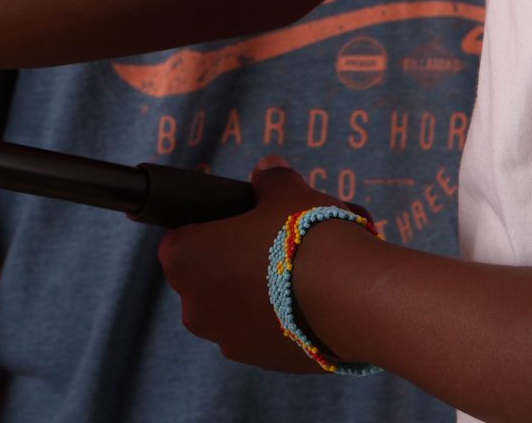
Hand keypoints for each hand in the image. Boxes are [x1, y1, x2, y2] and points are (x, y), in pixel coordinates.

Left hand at [158, 163, 374, 374]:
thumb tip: (268, 170)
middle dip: (235, 263)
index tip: (239, 225)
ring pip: (235, 307)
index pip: (182, 239)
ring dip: (258, 293)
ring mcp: (225, 339)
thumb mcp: (286, 191)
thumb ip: (271, 180)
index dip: (210, 229)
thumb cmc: (305, 235)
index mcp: (185, 258)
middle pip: (208, 275)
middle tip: (273, 246)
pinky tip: (310, 303)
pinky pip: (261, 333)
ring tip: (300, 274)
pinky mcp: (259, 362)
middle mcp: (194, 305)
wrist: (348, 296)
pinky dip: (278, 320)